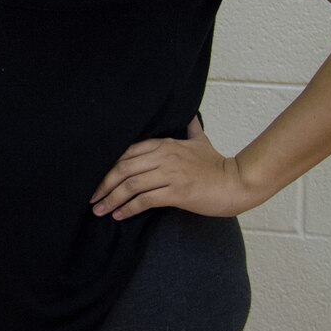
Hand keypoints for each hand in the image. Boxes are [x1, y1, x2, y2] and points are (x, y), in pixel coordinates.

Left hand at [90, 116, 263, 221]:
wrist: (238, 182)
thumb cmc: (217, 165)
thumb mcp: (201, 141)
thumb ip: (191, 128)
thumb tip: (191, 115)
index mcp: (164, 144)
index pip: (126, 153)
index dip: (107, 168)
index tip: (96, 180)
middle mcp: (164, 156)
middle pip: (123, 169)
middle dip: (103, 185)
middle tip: (92, 199)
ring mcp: (170, 174)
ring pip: (131, 185)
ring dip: (111, 199)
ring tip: (100, 210)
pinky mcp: (178, 191)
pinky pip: (145, 200)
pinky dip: (129, 208)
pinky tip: (119, 215)